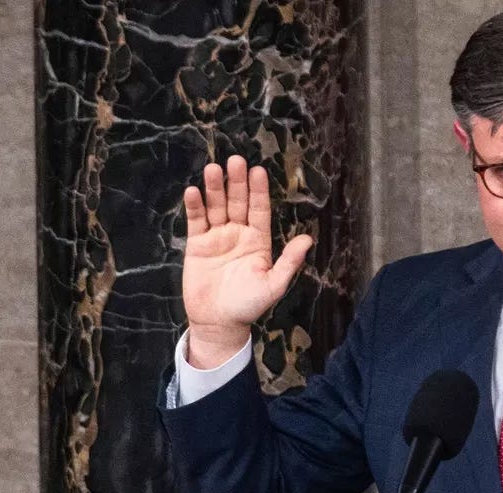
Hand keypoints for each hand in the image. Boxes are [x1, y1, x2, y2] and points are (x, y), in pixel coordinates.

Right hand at [181, 156, 313, 367]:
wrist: (219, 322)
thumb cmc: (249, 305)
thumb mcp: (273, 285)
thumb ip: (289, 262)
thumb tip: (309, 239)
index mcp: (258, 241)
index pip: (259, 210)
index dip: (258, 191)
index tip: (258, 171)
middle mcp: (238, 234)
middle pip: (237, 202)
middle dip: (237, 182)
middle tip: (235, 160)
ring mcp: (217, 237)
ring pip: (216, 207)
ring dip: (214, 188)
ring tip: (213, 169)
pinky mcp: (197, 245)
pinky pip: (196, 221)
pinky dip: (195, 206)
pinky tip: (194, 191)